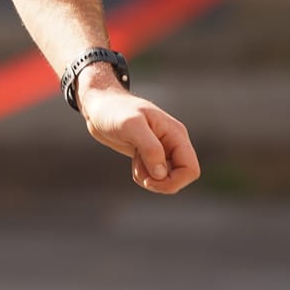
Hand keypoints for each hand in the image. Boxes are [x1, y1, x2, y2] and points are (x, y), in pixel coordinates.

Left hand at [79, 85, 199, 195]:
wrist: (99, 106)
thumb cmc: (114, 110)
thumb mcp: (131, 126)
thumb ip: (149, 148)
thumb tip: (161, 174)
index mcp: (176, 134)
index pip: (191, 169)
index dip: (173, 182)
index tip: (149, 180)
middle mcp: (174, 143)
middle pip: (181, 177)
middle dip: (160, 183)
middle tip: (140, 175)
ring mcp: (163, 150)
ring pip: (167, 179)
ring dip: (150, 179)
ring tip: (135, 161)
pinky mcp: (151, 155)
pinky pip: (156, 176)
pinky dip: (144, 176)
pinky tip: (134, 161)